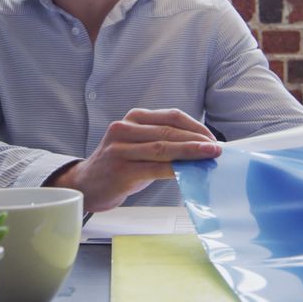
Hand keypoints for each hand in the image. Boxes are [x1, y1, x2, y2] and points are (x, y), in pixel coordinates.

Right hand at [51, 108, 220, 211]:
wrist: (85, 185)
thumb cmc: (119, 165)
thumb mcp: (138, 145)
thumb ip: (162, 141)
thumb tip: (200, 146)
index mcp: (133, 118)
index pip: (171, 116)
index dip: (195, 126)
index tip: (212, 138)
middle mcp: (124, 129)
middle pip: (169, 131)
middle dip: (197, 139)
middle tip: (217, 148)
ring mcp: (120, 149)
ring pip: (163, 148)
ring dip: (190, 152)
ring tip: (209, 157)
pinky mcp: (120, 170)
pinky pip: (154, 168)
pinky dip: (175, 170)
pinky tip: (188, 172)